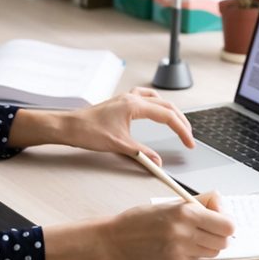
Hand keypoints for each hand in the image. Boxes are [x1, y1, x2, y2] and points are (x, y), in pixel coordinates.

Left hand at [65, 87, 192, 164]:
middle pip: (166, 106)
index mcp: (135, 105)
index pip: (167, 116)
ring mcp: (126, 98)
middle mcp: (132, 98)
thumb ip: (142, 153)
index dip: (182, 130)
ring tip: (177, 123)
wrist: (69, 126)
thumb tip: (158, 162)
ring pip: (157, 99)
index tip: (189, 142)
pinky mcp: (121, 102)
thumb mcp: (119, 145)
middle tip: (188, 136)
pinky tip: (155, 111)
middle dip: (180, 121)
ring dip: (170, 110)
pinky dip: (155, 104)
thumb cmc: (89, 132)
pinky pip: (145, 97)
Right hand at [105, 192, 234, 259]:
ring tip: (190, 237)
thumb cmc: (142, 219)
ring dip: (206, 245)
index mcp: (185, 213)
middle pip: (223, 242)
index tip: (221, 220)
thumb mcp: (171, 203)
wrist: (116, 240)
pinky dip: (191, 254)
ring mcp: (180, 252)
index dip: (226, 222)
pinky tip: (175, 247)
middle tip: (208, 230)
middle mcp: (184, 233)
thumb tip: (221, 206)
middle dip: (219, 236)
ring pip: (212, 253)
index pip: (227, 225)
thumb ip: (199, 203)